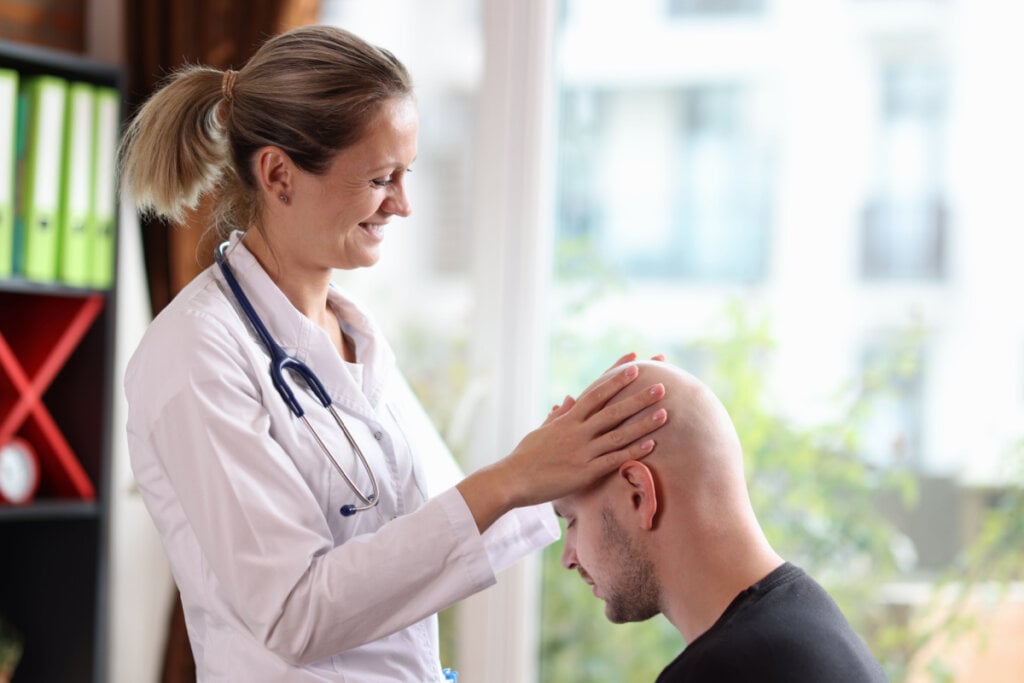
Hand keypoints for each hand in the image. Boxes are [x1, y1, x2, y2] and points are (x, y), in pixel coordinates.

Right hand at [458, 364, 667, 531]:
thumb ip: (557, 416)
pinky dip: (633, 451)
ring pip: (618, 433)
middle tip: (661, 383)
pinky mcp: (585, 471)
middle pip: (612, 409)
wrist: (512, 480)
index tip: (634, 360)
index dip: (616, 375)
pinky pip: (613, 459)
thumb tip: (566, 399)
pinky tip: (652, 444)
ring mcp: (582, 450)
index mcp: (567, 419)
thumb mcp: (541, 431)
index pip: (596, 391)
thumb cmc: (525, 457)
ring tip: (665, 412)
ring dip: (642, 422)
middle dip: (637, 396)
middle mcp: (577, 431)